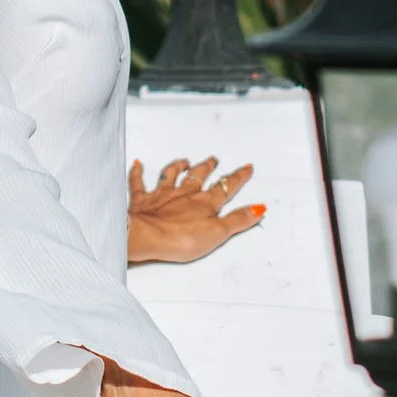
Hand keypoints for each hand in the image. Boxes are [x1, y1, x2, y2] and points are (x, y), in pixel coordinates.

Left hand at [128, 155, 264, 266]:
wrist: (146, 237)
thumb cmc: (180, 237)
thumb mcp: (218, 233)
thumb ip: (238, 220)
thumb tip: (258, 209)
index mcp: (204, 203)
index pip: (225, 187)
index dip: (238, 178)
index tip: (246, 168)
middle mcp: (184, 194)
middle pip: (198, 176)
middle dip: (207, 167)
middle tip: (213, 159)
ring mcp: (162, 195)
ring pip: (171, 175)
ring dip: (178, 166)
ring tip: (183, 161)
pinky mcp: (142, 201)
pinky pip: (138, 182)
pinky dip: (138, 172)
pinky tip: (138, 164)